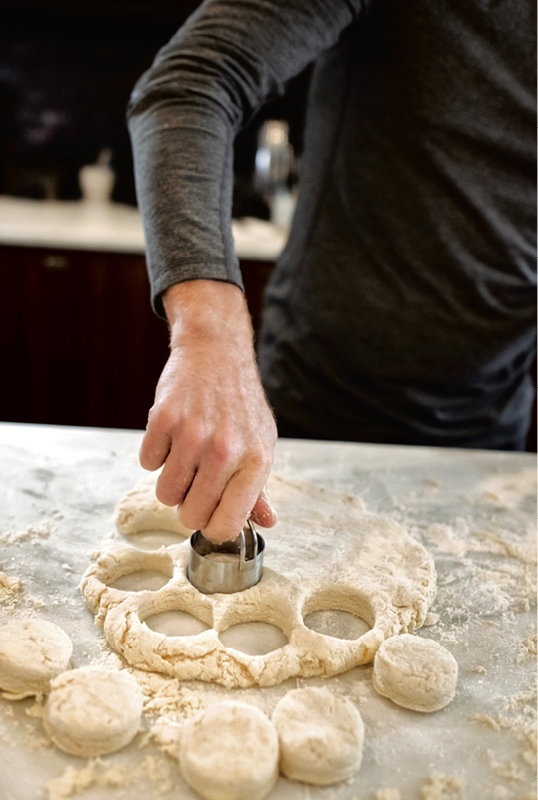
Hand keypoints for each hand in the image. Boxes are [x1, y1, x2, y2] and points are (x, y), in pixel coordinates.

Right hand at [139, 280, 277, 542]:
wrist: (217, 352)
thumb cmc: (241, 404)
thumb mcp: (261, 443)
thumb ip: (259, 488)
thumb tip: (266, 522)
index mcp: (256, 461)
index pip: (227, 524)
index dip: (214, 528)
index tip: (210, 516)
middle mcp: (226, 451)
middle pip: (191, 516)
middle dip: (188, 507)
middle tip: (196, 482)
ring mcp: (194, 434)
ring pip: (165, 494)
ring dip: (171, 480)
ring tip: (186, 456)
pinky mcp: (165, 419)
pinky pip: (147, 463)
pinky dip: (156, 454)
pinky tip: (172, 434)